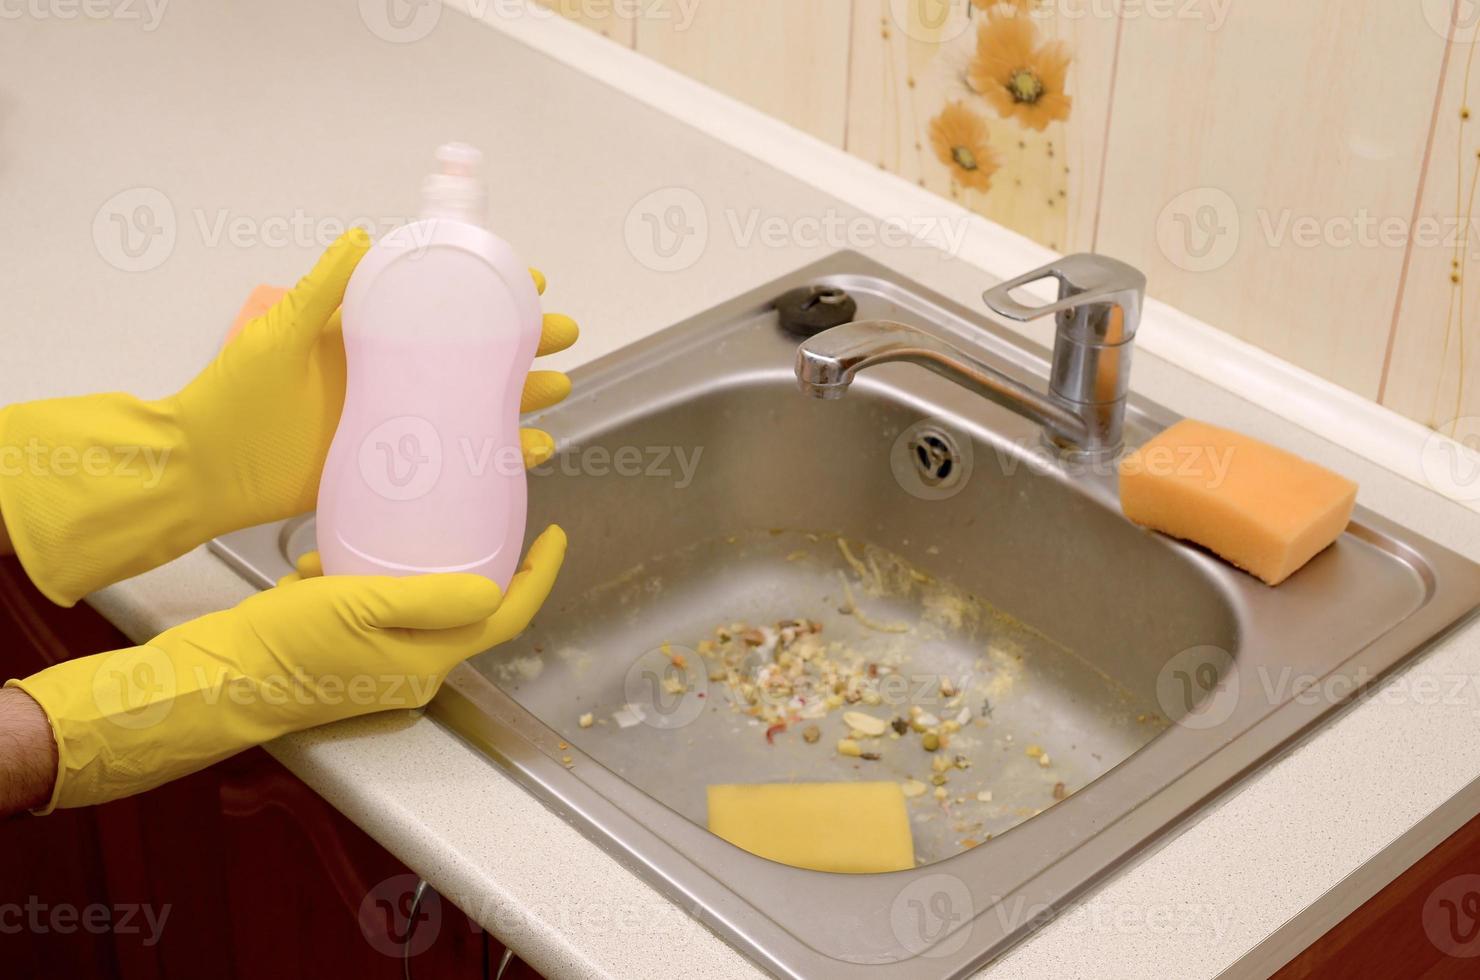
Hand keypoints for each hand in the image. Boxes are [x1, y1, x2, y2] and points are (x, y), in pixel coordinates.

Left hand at [0, 230, 578, 605]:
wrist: (204, 470)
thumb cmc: (233, 396)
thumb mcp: (280, 333)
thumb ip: (323, 290)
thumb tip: (367, 237)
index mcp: (365, 340)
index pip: (438, 310)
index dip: (483, 294)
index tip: (527, 280)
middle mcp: (389, 379)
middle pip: (470, 357)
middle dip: (520, 344)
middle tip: (559, 334)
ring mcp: (396, 425)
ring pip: (473, 406)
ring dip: (518, 397)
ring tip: (556, 390)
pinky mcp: (394, 470)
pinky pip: (456, 459)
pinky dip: (495, 453)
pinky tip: (528, 449)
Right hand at [7, 525, 564, 811]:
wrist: (215, 684)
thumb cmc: (284, 646)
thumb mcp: (360, 604)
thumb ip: (432, 597)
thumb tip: (494, 589)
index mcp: (429, 661)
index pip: (507, 615)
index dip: (539, 574)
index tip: (555, 533)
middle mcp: (414, 672)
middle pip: (467, 612)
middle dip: (474, 564)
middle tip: (476, 516)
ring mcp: (381, 669)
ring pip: (418, 608)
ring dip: (405, 570)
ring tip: (373, 540)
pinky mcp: (349, 661)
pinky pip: (377, 614)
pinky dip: (362, 584)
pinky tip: (322, 568)